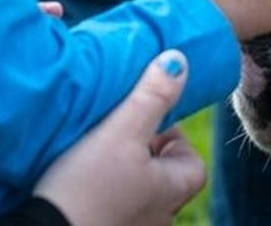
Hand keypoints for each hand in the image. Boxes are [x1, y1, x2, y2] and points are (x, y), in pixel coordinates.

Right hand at [34, 50, 204, 225]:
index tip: (142, 120)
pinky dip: (102, 187)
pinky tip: (77, 175)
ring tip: (92, 151)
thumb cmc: (87, 185)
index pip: (192, 162)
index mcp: (172, 192)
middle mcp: (158, 216)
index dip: (172, 136)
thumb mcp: (121, 132)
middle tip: (113, 132)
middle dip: (142, 150)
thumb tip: (179, 61)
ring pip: (135, 188)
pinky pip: (113, 202)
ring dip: (120, 169)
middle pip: (162, 174)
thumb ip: (151, 97)